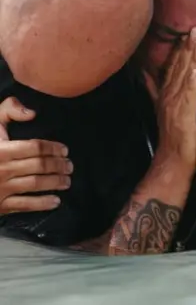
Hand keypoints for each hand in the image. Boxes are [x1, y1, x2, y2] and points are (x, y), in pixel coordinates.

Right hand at [0, 97, 71, 213]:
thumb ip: (8, 111)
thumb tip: (32, 113)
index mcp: (1, 149)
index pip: (34, 147)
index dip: (53, 148)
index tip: (64, 150)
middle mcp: (2, 169)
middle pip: (39, 166)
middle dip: (58, 165)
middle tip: (70, 166)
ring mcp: (1, 188)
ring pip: (35, 184)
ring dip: (55, 182)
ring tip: (67, 181)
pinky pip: (24, 205)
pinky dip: (42, 204)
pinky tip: (56, 201)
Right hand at [143, 28, 195, 165]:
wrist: (175, 160)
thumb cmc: (175, 134)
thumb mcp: (164, 106)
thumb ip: (155, 87)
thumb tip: (145, 71)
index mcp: (168, 92)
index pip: (175, 65)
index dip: (183, 47)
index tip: (192, 29)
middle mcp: (169, 95)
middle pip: (180, 67)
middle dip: (189, 46)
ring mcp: (175, 106)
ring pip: (184, 77)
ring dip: (191, 58)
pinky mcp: (183, 117)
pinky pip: (188, 98)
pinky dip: (192, 83)